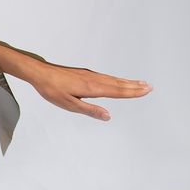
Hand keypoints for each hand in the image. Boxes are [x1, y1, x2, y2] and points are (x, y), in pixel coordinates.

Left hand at [0, 44, 149, 120]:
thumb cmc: (52, 89)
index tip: (147, 90)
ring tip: (139, 83)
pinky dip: (116, 79)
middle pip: (118, 83)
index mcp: (92, 88)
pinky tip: (117, 81)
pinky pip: (106, 77)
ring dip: (127, 81)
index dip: (133, 92)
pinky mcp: (84, 74)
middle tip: (149, 86)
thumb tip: (108, 116)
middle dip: (134, 86)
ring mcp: (89, 75)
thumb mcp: (69, 104)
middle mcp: (94, 79)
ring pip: (113, 79)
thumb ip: (90, 110)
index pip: (117, 91)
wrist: (39, 73)